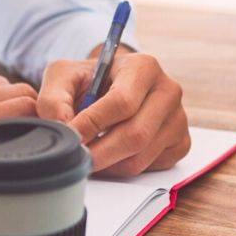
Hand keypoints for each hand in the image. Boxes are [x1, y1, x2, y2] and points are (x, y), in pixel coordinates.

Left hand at [37, 51, 189, 177]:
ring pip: (141, 157)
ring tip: (89, 155)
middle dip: (100, 153)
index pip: (122, 102)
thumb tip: (63, 130)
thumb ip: (54, 100)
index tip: (71, 138)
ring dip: (109, 164)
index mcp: (144, 67)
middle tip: (77, 158)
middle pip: (135, 135)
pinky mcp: (181, 142)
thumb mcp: (64, 77)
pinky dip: (125, 168)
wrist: (111, 86)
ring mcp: (179, 118)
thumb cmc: (88, 80)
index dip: (93, 125)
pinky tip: (111, 155)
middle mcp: (168, 90)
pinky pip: (151, 167)